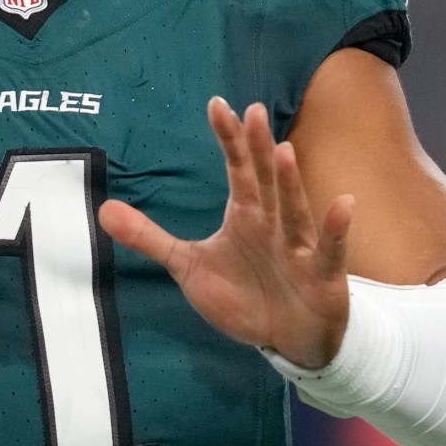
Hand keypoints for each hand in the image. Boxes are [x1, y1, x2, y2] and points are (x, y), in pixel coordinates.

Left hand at [99, 98, 352, 369]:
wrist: (287, 340)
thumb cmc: (244, 296)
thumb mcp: (188, 266)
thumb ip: (150, 238)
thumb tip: (103, 210)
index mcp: (246, 214)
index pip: (238, 169)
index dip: (228, 139)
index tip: (217, 105)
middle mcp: (274, 223)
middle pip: (265, 180)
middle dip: (258, 149)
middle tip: (252, 112)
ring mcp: (299, 247)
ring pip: (293, 210)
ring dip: (289, 183)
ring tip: (283, 151)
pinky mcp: (321, 274)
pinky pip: (328, 250)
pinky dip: (334, 229)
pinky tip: (342, 204)